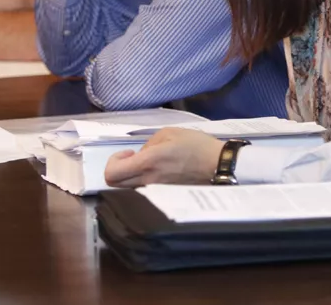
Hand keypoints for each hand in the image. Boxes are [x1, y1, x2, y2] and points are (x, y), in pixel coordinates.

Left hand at [104, 128, 225, 187]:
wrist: (219, 166)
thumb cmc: (196, 146)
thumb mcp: (170, 133)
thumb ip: (149, 144)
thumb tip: (142, 155)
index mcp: (147, 163)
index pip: (111, 174)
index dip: (113, 162)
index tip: (128, 153)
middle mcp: (148, 182)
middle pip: (115, 185)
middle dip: (119, 169)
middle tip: (133, 159)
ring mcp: (155, 192)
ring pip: (129, 189)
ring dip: (132, 176)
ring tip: (150, 164)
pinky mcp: (164, 197)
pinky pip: (145, 191)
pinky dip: (145, 182)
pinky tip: (160, 172)